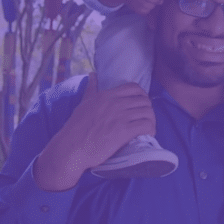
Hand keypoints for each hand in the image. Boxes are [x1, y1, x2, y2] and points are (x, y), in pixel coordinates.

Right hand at [34, 73, 155, 190]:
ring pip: (148, 112)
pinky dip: (151, 129)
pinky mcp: (124, 131)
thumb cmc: (76, 127)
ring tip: (148, 127)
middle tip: (145, 118)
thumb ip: (91, 88)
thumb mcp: (84, 103)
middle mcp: (116, 103)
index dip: (142, 95)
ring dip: (151, 120)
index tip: (141, 105)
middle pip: (144, 100)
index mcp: (107, 95)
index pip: (134, 88)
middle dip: (148, 109)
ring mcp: (121, 117)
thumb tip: (93, 75)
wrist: (71, 148)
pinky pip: (146, 125)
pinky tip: (148, 134)